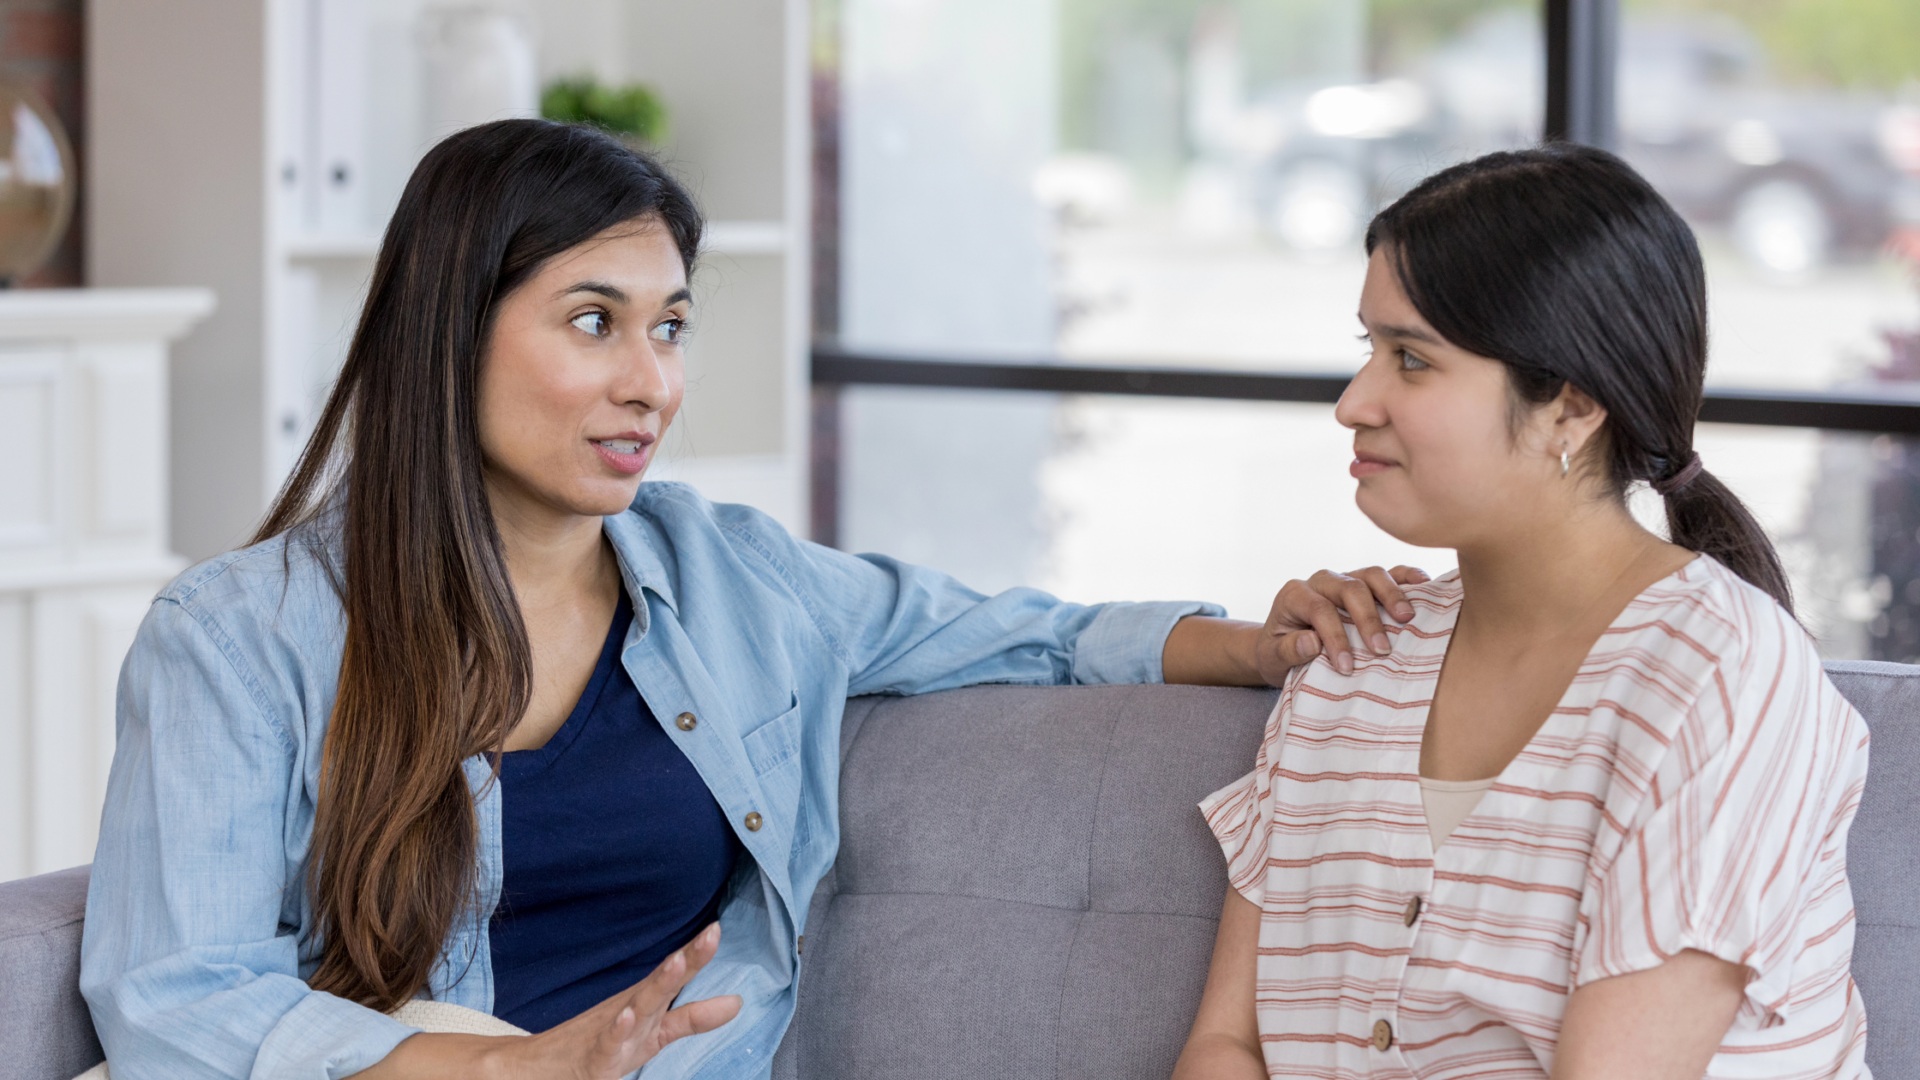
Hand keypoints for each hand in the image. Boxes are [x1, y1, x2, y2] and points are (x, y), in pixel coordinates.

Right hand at [488, 923, 739, 1079]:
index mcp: (646, 1004)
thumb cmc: (604, 1046)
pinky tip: (628, 1014)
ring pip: (637, 1006)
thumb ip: (694, 1018)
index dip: (698, 954)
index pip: (676, 975)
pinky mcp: (596, 1059)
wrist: (543, 1069)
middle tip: (712, 933)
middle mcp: (631, 1011)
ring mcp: (613, 1032)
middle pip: (662, 982)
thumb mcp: (656, 1034)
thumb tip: (738, 1003)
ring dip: (657, 984)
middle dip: (687, 959)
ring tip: (677, 963)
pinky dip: (618, 1029)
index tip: (718, 927)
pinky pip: (609, 1043)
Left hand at [1253, 566, 1428, 680]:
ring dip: (1392, 595)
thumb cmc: (1278, 652)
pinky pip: (1388, 572)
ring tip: (1408, 619)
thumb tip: (1312, 642)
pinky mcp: (1364, 582)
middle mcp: (1321, 581)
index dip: (1335, 638)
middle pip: (1349, 589)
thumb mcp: (1272, 658)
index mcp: (1295, 595)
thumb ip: (1288, 650)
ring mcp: (1345, 578)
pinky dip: (1407, 575)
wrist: (1281, 643)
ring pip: (1371, 574)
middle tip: (1382, 650)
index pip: (1320, 610)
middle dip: (1368, 619)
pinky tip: (1425, 583)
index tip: (1348, 667)